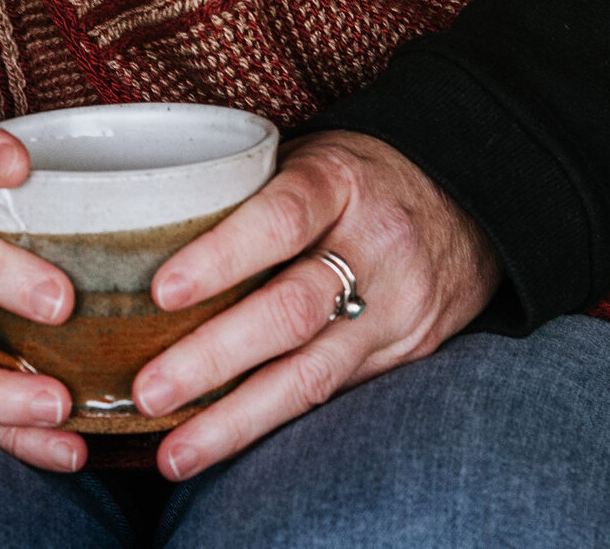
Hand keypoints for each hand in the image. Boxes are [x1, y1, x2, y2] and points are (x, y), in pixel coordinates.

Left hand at [130, 131, 501, 479]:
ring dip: (236, 420)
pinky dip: (271, 423)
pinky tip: (222, 443)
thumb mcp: (312, 155)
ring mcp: (395, 308)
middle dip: (213, 359)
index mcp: (341, 182)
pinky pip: (331, 395)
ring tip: (175, 453)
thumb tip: (136, 227)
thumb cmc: (359, 177)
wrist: (473, 203)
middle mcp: (375, 246)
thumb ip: (245, 189)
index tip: (161, 291)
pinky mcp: (405, 354)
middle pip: (290, 311)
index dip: (221, 256)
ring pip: (311, 375)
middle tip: (148, 390)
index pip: (282, 217)